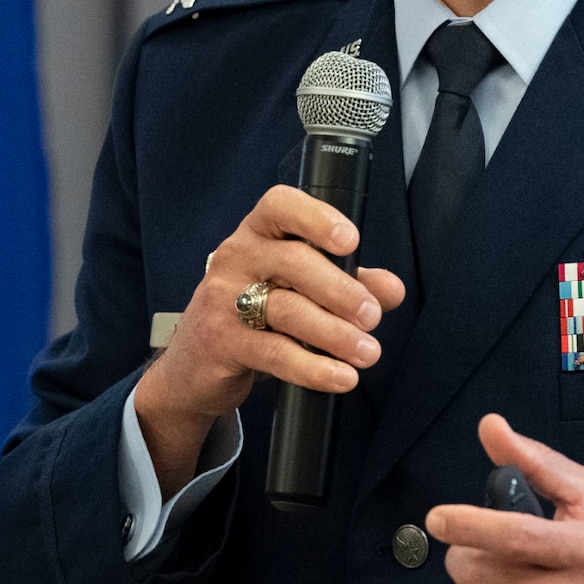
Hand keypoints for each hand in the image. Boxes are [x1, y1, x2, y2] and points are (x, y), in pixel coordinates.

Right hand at [134, 185, 404, 495]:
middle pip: (293, 262)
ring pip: (287, 310)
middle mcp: (236, 257)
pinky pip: (274, 352)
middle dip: (341, 290)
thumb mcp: (295, 290)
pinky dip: (314, 367)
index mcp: (256, 233)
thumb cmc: (251, 314)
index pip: (280, 206)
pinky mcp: (221, 342)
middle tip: (372, 316)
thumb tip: (390, 289)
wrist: (192, 364)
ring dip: (336, 333)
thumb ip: (346, 281)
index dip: (317, 218)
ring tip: (367, 352)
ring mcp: (223, 299)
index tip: (350, 241)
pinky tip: (342, 377)